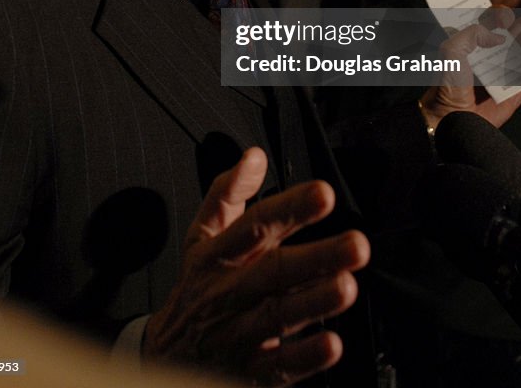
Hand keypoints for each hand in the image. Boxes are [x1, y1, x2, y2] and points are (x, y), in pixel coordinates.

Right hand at [143, 147, 369, 385]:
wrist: (163, 355)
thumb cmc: (197, 284)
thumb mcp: (201, 235)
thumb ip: (227, 192)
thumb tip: (255, 155)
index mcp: (218, 254)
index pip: (255, 224)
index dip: (290, 207)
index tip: (324, 193)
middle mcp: (229, 291)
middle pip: (273, 271)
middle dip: (316, 257)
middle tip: (357, 244)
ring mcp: (238, 333)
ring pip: (277, 317)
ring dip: (314, 303)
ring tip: (347, 287)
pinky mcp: (247, 370)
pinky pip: (277, 366)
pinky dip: (304, 358)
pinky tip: (331, 344)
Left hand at [419, 0, 520, 129]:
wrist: (450, 121)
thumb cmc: (446, 86)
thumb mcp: (450, 52)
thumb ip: (471, 34)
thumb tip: (499, 34)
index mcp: (476, 41)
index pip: (495, 20)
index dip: (504, 14)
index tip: (505, 19)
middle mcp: (493, 54)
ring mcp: (506, 73)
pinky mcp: (514, 94)